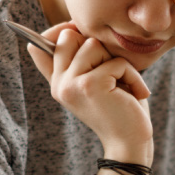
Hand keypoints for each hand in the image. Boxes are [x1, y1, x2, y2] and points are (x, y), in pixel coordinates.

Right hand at [28, 22, 152, 165]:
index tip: (77, 31)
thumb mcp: (94, 82)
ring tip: (123, 84)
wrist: (130, 143)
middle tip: (111, 71)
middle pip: (70, 36)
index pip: (40, 45)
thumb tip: (56, 33)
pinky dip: (132, 75)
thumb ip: (77, 61)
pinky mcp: (89, 85)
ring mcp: (70, 85)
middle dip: (97, 47)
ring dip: (117, 62)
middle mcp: (58, 84)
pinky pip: (116, 62)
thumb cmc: (119, 108)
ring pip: (93, 44)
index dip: (60, 30)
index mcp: (57, 83)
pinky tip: (135, 94)